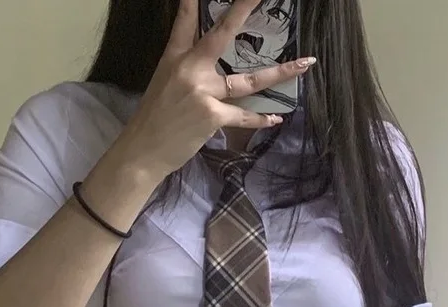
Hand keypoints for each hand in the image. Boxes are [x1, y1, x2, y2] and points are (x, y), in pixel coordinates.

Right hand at [113, 0, 314, 180]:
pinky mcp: (212, 116)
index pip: (185, 20)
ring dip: (280, 73)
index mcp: (175, 58)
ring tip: (304, 64)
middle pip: (223, 35)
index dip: (194, 0)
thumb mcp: (164, 83)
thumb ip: (185, 67)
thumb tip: (206, 63)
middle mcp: (190, 69)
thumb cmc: (155, 119)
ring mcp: (203, 92)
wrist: (143, 150)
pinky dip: (261, 119)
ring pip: (249, 81)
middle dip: (243, 11)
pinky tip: (276, 119)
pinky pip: (244, 115)